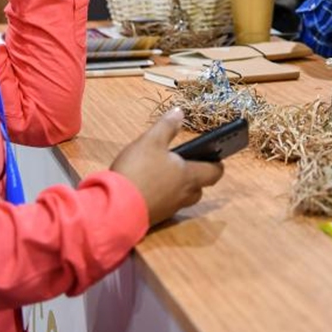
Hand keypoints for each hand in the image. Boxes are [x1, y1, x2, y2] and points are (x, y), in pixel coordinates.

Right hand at [110, 108, 224, 225]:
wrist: (115, 208)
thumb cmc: (138, 171)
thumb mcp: (150, 141)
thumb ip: (166, 126)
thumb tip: (180, 112)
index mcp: (189, 176)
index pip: (215, 173)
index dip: (216, 164)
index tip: (213, 156)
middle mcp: (184, 195)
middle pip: (199, 187)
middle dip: (196, 176)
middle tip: (184, 163)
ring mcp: (169, 209)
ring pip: (182, 198)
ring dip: (178, 187)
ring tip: (164, 172)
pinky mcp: (154, 218)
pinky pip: (165, 205)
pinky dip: (162, 196)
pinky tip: (148, 186)